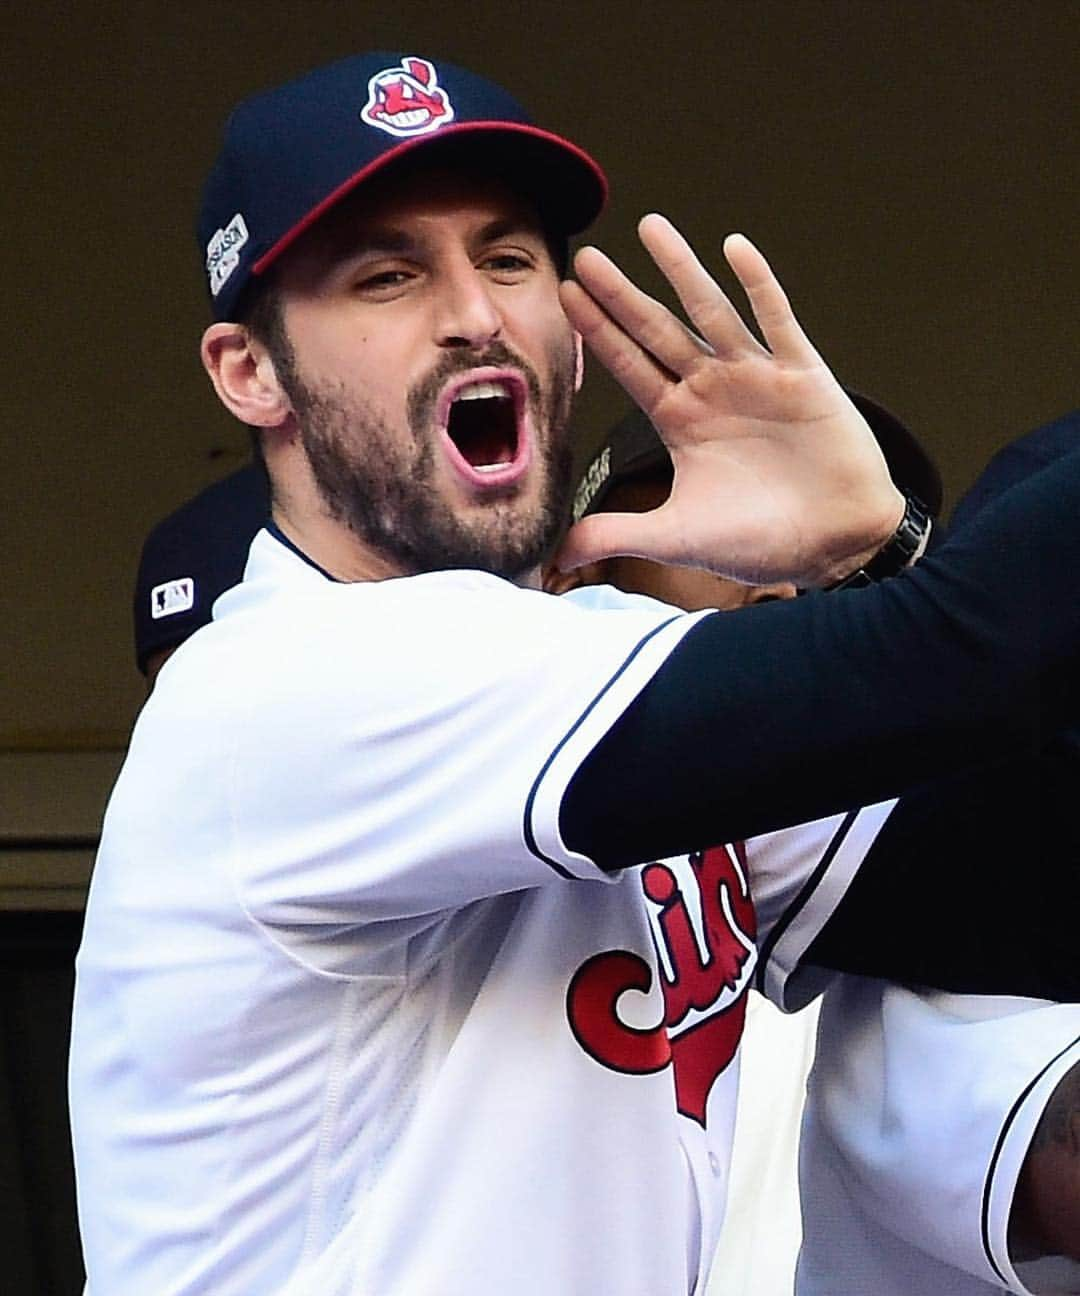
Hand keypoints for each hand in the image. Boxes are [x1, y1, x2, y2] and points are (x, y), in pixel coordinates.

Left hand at [555, 216, 904, 586]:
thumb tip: (556, 559)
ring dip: (682, 270)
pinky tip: (735, 248)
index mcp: (681, 422)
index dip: (598, 333)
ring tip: (650, 227)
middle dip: (621, 295)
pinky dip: (759, 285)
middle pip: (657, 331)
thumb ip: (617, 535)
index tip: (565, 296)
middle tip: (584, 257)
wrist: (836, 546)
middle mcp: (713, 391)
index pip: (629, 367)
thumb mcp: (678, 538)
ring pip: (711, 312)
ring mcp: (756, 377)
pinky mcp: (802, 375)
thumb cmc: (761, 542)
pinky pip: (777, 321)